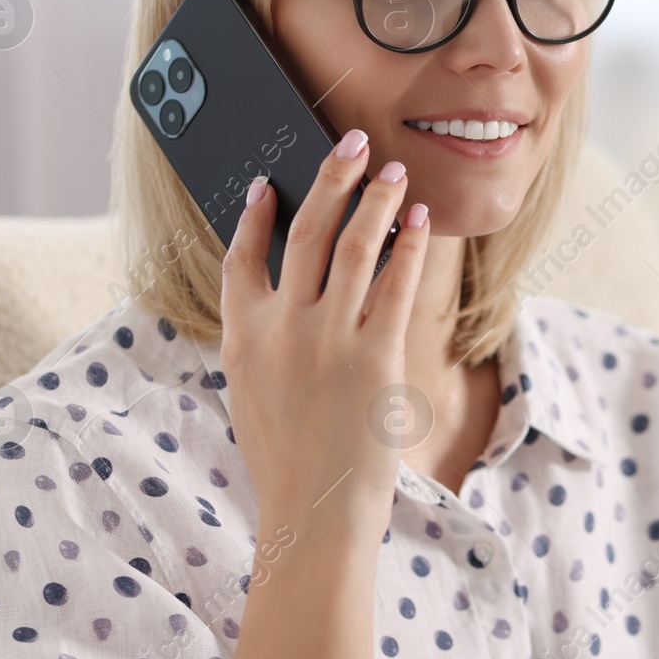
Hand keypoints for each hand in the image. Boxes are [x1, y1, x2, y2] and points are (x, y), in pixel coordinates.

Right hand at [218, 129, 429, 539]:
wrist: (316, 514)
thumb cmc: (290, 463)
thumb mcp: (255, 397)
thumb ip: (264, 344)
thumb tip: (286, 297)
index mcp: (243, 339)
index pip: (240, 259)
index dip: (251, 216)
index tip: (266, 184)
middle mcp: (281, 329)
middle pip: (305, 232)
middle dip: (329, 178)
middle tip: (351, 143)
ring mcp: (328, 339)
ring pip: (353, 246)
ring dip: (375, 200)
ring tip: (393, 171)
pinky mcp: (375, 354)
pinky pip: (395, 283)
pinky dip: (408, 245)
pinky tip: (418, 222)